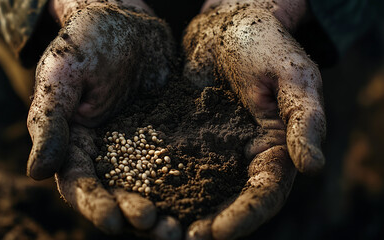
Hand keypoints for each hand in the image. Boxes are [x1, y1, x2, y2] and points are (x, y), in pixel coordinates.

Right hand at [26, 0, 179, 236]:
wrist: (125, 20)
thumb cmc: (86, 42)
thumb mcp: (61, 76)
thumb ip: (50, 122)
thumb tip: (37, 173)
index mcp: (75, 144)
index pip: (80, 184)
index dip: (95, 205)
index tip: (115, 219)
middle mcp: (106, 152)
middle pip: (118, 194)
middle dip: (135, 215)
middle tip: (159, 229)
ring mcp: (137, 146)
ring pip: (149, 186)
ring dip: (163, 210)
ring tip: (181, 229)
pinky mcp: (164, 135)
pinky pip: (175, 161)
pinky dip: (185, 182)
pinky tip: (202, 196)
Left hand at [183, 0, 324, 238]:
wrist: (226, 24)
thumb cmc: (265, 45)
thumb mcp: (293, 79)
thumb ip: (305, 122)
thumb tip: (313, 167)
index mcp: (275, 147)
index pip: (265, 192)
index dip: (246, 216)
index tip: (220, 232)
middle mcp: (244, 155)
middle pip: (231, 200)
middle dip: (212, 223)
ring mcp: (214, 147)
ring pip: (201, 188)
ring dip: (184, 210)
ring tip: (162, 228)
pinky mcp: (188, 135)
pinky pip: (176, 162)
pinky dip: (164, 181)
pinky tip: (145, 194)